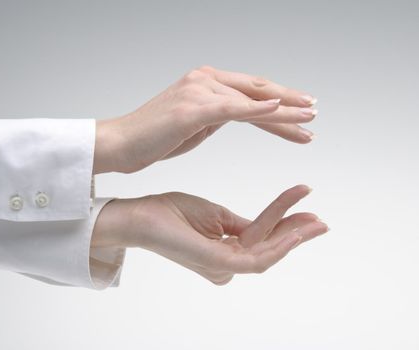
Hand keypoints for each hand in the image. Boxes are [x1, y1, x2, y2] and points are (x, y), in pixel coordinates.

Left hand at [91, 185, 328, 284]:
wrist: (144, 215)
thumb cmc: (173, 214)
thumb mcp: (216, 215)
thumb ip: (243, 225)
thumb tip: (269, 224)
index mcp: (225, 253)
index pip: (263, 238)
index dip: (286, 223)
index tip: (304, 199)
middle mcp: (226, 264)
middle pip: (270, 248)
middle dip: (296, 233)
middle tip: (321, 218)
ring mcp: (222, 266)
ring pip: (268, 252)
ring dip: (294, 235)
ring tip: (315, 219)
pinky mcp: (218, 263)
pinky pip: (256, 257)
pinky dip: (279, 244)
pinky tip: (296, 231)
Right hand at [93, 65, 317, 173]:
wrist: (120, 143)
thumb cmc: (152, 138)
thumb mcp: (192, 124)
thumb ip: (215, 115)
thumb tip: (237, 115)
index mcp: (205, 82)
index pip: (250, 91)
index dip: (278, 100)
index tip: (299, 110)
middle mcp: (205, 79)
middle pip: (258, 89)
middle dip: (290, 100)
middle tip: (314, 111)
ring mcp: (200, 91)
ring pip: (252, 100)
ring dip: (285, 110)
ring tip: (310, 118)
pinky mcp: (195, 108)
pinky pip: (235, 108)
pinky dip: (260, 109)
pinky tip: (281, 109)